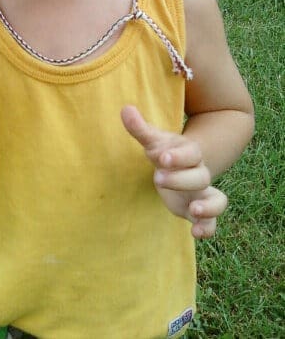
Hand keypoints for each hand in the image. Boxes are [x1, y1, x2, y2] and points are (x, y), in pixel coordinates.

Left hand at [121, 105, 227, 238]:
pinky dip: (208, 228)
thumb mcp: (153, 141)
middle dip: (180, 179)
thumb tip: (125, 109)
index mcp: (189, 154)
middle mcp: (199, 173)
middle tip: (158, 177)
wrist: (179, 166)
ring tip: (194, 210)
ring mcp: (202, 192)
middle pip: (200, 176)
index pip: (190, 153)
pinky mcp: (198, 210)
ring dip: (209, 206)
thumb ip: (139, 128)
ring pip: (217, 199)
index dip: (178, 156)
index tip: (161, 157)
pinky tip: (195, 233)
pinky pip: (212, 222)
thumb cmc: (165, 152)